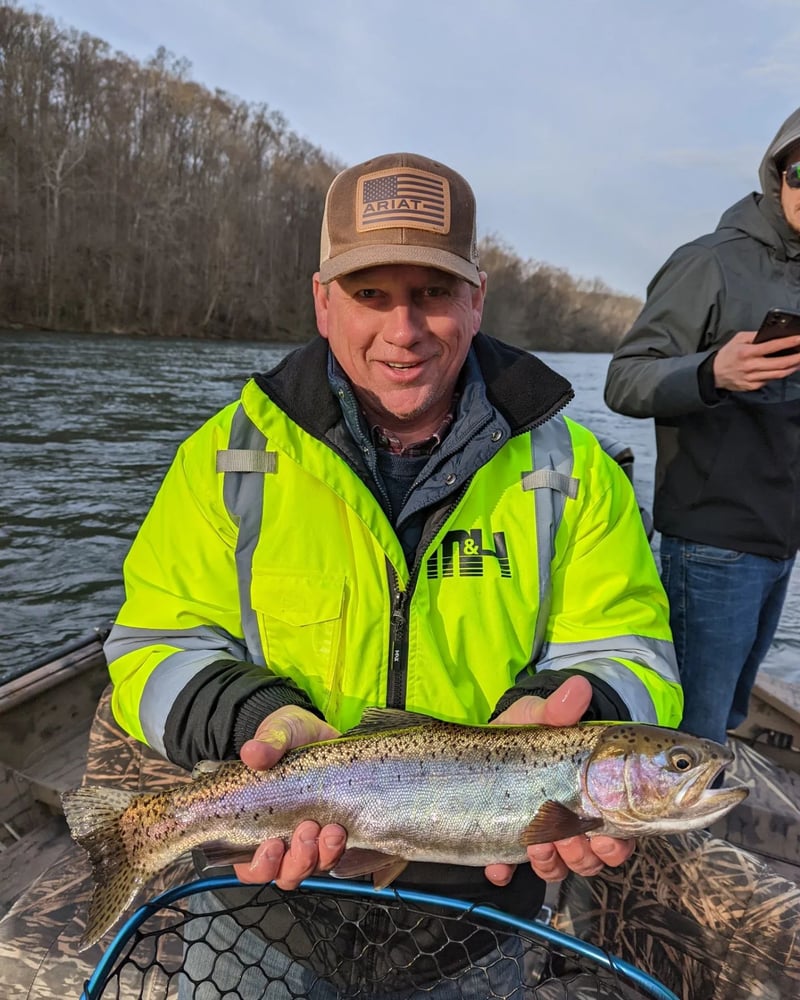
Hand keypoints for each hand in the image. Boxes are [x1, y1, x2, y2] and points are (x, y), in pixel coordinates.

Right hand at [235, 706, 346, 888]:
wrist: (319, 730)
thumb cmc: (289, 736)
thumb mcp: (278, 731)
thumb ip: (267, 743)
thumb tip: (252, 753)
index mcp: (257, 825)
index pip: (250, 866)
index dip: (260, 866)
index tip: (272, 844)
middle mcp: (284, 840)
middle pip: (286, 874)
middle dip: (298, 862)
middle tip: (307, 830)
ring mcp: (312, 838)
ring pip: (314, 868)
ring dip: (323, 856)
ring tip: (333, 830)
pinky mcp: (337, 831)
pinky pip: (340, 855)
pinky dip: (342, 849)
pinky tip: (345, 830)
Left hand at [483, 676, 635, 886]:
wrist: (488, 742)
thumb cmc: (527, 730)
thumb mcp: (539, 716)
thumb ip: (559, 709)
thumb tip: (579, 686)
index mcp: (595, 794)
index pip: (622, 831)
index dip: (618, 843)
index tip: (606, 837)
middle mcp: (576, 820)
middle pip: (594, 856)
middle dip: (584, 855)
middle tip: (570, 838)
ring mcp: (544, 833)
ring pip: (561, 866)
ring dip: (552, 863)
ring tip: (537, 843)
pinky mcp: (511, 841)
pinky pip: (512, 868)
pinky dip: (506, 870)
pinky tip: (498, 864)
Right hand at [713, 330, 799, 390]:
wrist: (713, 374)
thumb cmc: (727, 355)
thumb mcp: (737, 339)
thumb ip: (754, 335)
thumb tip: (772, 334)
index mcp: (747, 352)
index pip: (772, 346)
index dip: (789, 342)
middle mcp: (750, 366)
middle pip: (780, 363)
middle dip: (796, 358)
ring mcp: (752, 378)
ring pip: (778, 374)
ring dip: (792, 367)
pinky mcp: (752, 386)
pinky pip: (770, 380)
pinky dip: (780, 373)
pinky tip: (786, 368)